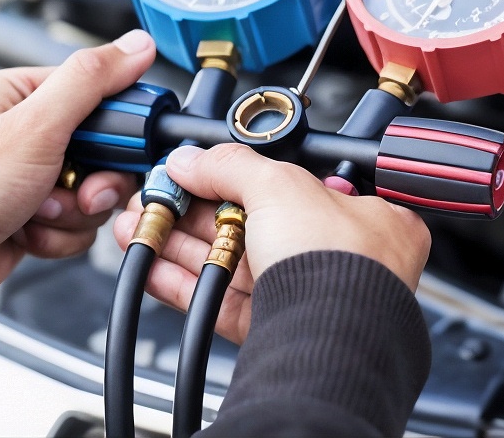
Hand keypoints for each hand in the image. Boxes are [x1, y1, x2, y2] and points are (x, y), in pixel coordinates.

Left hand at [0, 30, 157, 319]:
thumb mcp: (35, 125)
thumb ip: (90, 81)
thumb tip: (137, 45)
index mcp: (28, 94)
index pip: (105, 94)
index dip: (121, 127)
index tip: (118, 149)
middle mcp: (33, 133)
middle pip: (109, 151)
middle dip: (98, 181)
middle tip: (79, 191)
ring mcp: (38, 176)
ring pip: (99, 192)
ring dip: (75, 211)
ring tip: (39, 213)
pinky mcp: (40, 215)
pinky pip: (81, 224)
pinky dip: (61, 235)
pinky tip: (29, 233)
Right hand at [111, 143, 430, 343]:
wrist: (330, 344)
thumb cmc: (339, 268)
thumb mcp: (282, 188)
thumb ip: (232, 167)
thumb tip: (191, 159)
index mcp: (365, 217)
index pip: (295, 186)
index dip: (242, 177)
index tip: (198, 172)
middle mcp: (340, 259)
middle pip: (254, 225)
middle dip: (195, 211)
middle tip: (157, 198)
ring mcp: (305, 297)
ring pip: (231, 264)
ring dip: (179, 243)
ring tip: (138, 226)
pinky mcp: (273, 332)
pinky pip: (220, 302)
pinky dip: (182, 282)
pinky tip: (150, 265)